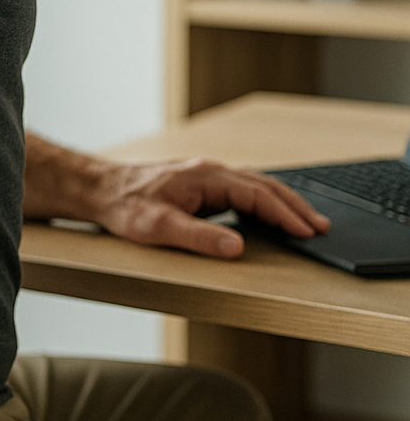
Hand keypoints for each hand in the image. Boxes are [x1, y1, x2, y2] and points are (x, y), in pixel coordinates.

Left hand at [81, 156, 329, 258]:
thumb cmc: (124, 206)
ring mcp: (206, 177)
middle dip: (295, 207)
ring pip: (256, 185)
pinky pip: (242, 190)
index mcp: (206, 177)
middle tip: (320, 227)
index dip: (285, 215)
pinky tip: (270, 215)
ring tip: (305, 222)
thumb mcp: (158, 227)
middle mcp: (210, 172)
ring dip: (282, 203)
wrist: (100, 189)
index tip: (308, 232)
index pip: (258, 195)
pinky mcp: (200, 186)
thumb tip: (236, 248)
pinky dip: (264, 202)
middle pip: (264, 186)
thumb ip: (199, 237)